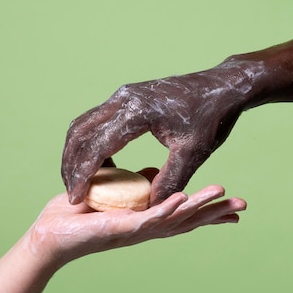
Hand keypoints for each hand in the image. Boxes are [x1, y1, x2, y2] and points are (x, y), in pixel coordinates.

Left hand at [27, 177, 246, 268]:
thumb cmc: (78, 215)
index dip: (208, 210)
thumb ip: (133, 182)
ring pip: (173, 219)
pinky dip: (165, 210)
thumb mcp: (114, 192)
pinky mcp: (119, 230)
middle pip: (187, 220)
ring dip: (198, 207)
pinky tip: (181, 199)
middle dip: (215, 213)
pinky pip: (146, 219)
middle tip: (244, 206)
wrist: (51, 234)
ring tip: (223, 194)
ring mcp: (135, 230)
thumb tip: (149, 171)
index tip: (233, 206)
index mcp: (146, 219)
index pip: (183, 215)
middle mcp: (146, 228)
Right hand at [62, 62, 257, 203]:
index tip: (75, 197)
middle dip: (70, 163)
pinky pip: (97, 119)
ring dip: (76, 151)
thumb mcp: (193, 152)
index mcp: (137, 112)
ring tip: (76, 179)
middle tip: (70, 190)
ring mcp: (123, 95)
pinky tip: (98, 163)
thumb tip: (150, 207)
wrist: (223, 85)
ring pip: (85, 123)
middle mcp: (124, 98)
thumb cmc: (212, 117)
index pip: (97, 145)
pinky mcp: (127, 97)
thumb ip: (170, 180)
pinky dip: (89, 141)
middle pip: (81, 132)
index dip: (83, 174)